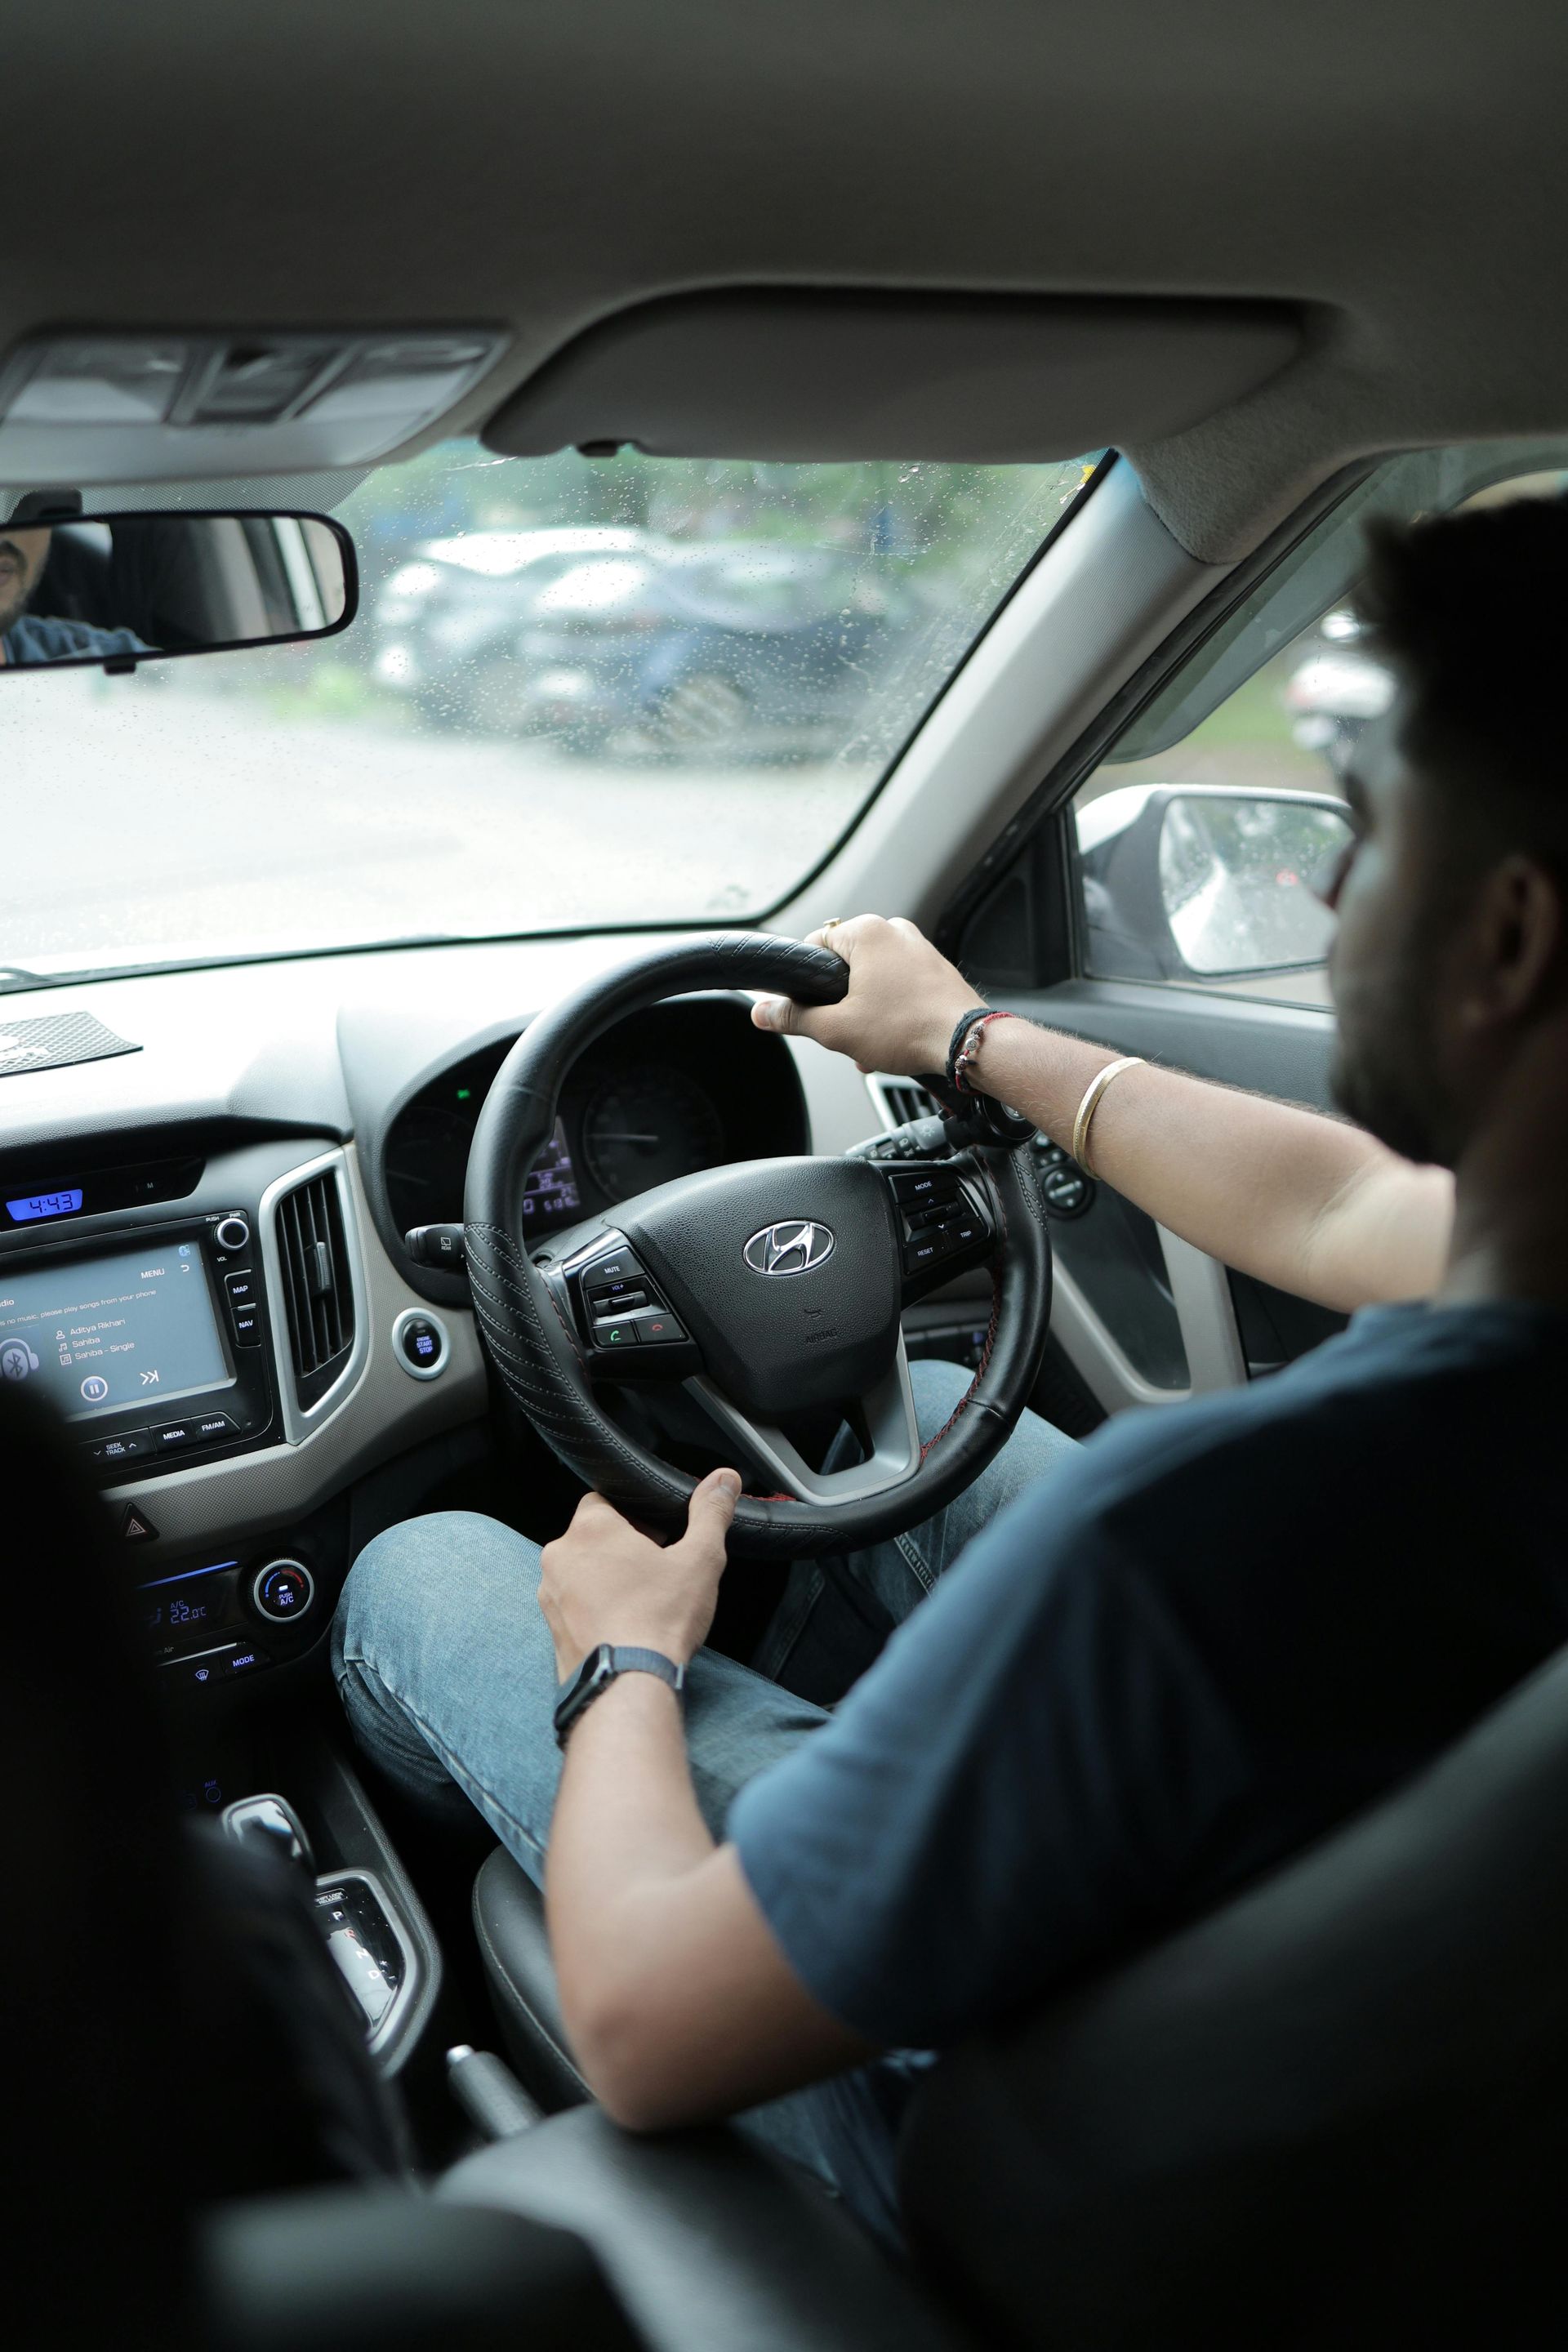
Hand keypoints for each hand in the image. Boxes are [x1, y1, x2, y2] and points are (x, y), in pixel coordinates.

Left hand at [538, 1467, 741, 1680]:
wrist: (627, 1684)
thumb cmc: (660, 1620)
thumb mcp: (700, 1559)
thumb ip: (710, 1513)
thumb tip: (724, 1480)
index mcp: (591, 1528)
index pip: (604, 1499)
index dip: (635, 1515)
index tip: (659, 1536)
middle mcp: (560, 1556)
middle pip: (591, 1536)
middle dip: (621, 1547)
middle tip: (655, 1569)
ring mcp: (550, 1595)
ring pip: (580, 1571)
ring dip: (605, 1578)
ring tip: (641, 1601)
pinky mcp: (551, 1628)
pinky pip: (573, 1604)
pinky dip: (594, 1607)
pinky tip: (624, 1624)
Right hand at [751, 914, 980, 1077]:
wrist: (966, 1044)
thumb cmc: (908, 1029)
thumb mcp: (837, 1029)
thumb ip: (794, 1018)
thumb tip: (762, 1012)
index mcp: (868, 932)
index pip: (815, 945)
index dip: (804, 980)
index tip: (805, 1005)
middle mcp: (895, 931)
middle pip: (846, 966)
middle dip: (840, 1003)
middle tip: (845, 1031)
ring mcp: (920, 948)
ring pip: (874, 980)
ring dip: (864, 1012)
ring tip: (872, 1043)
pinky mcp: (936, 969)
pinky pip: (900, 986)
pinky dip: (890, 1010)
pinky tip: (892, 1040)